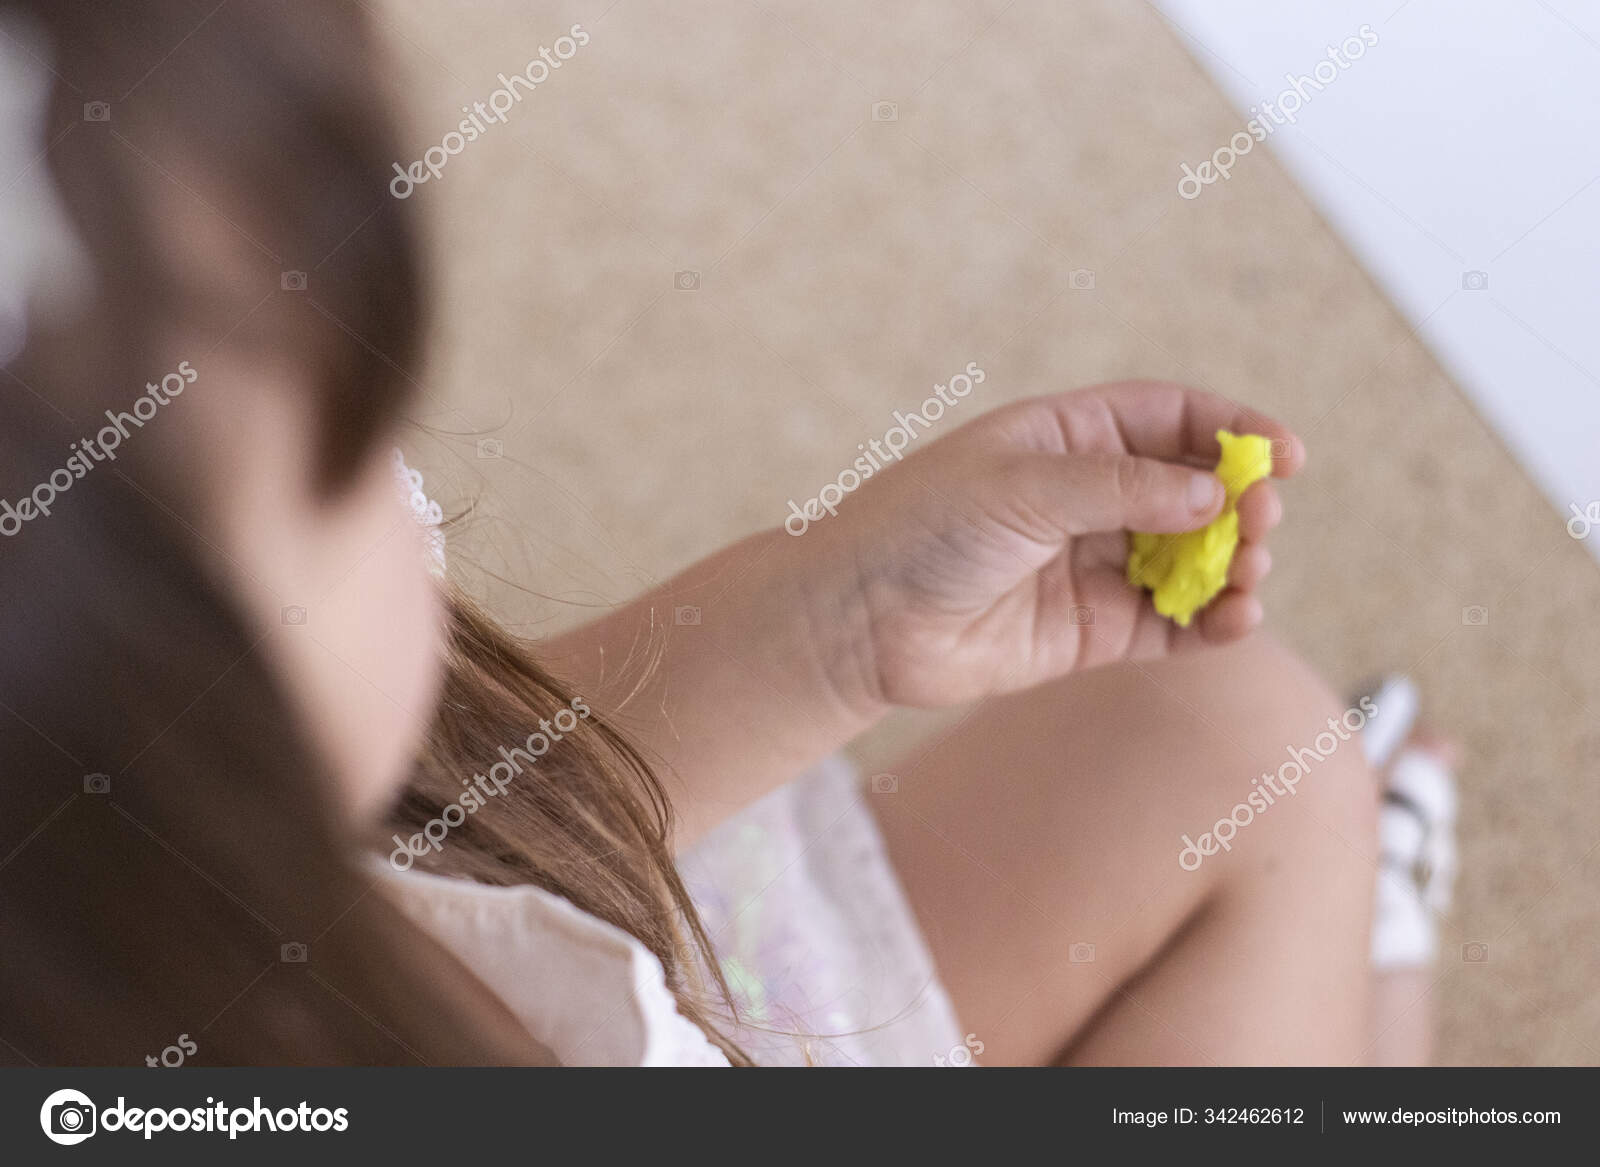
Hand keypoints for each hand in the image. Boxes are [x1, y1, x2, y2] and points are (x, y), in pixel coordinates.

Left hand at [801, 380, 1302, 710]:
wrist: (860, 618)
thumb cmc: (921, 527)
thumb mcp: (1021, 483)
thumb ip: (1120, 487)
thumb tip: (1213, 493)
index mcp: (1069, 436)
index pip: (1172, 418)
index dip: (1233, 430)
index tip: (1284, 456)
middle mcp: (1090, 497)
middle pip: (1196, 489)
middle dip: (1241, 502)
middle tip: (1261, 521)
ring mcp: (1095, 564)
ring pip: (1193, 558)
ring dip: (1236, 563)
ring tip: (1247, 572)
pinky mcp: (1093, 630)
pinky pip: (1172, 624)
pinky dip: (1213, 622)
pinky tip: (1235, 618)